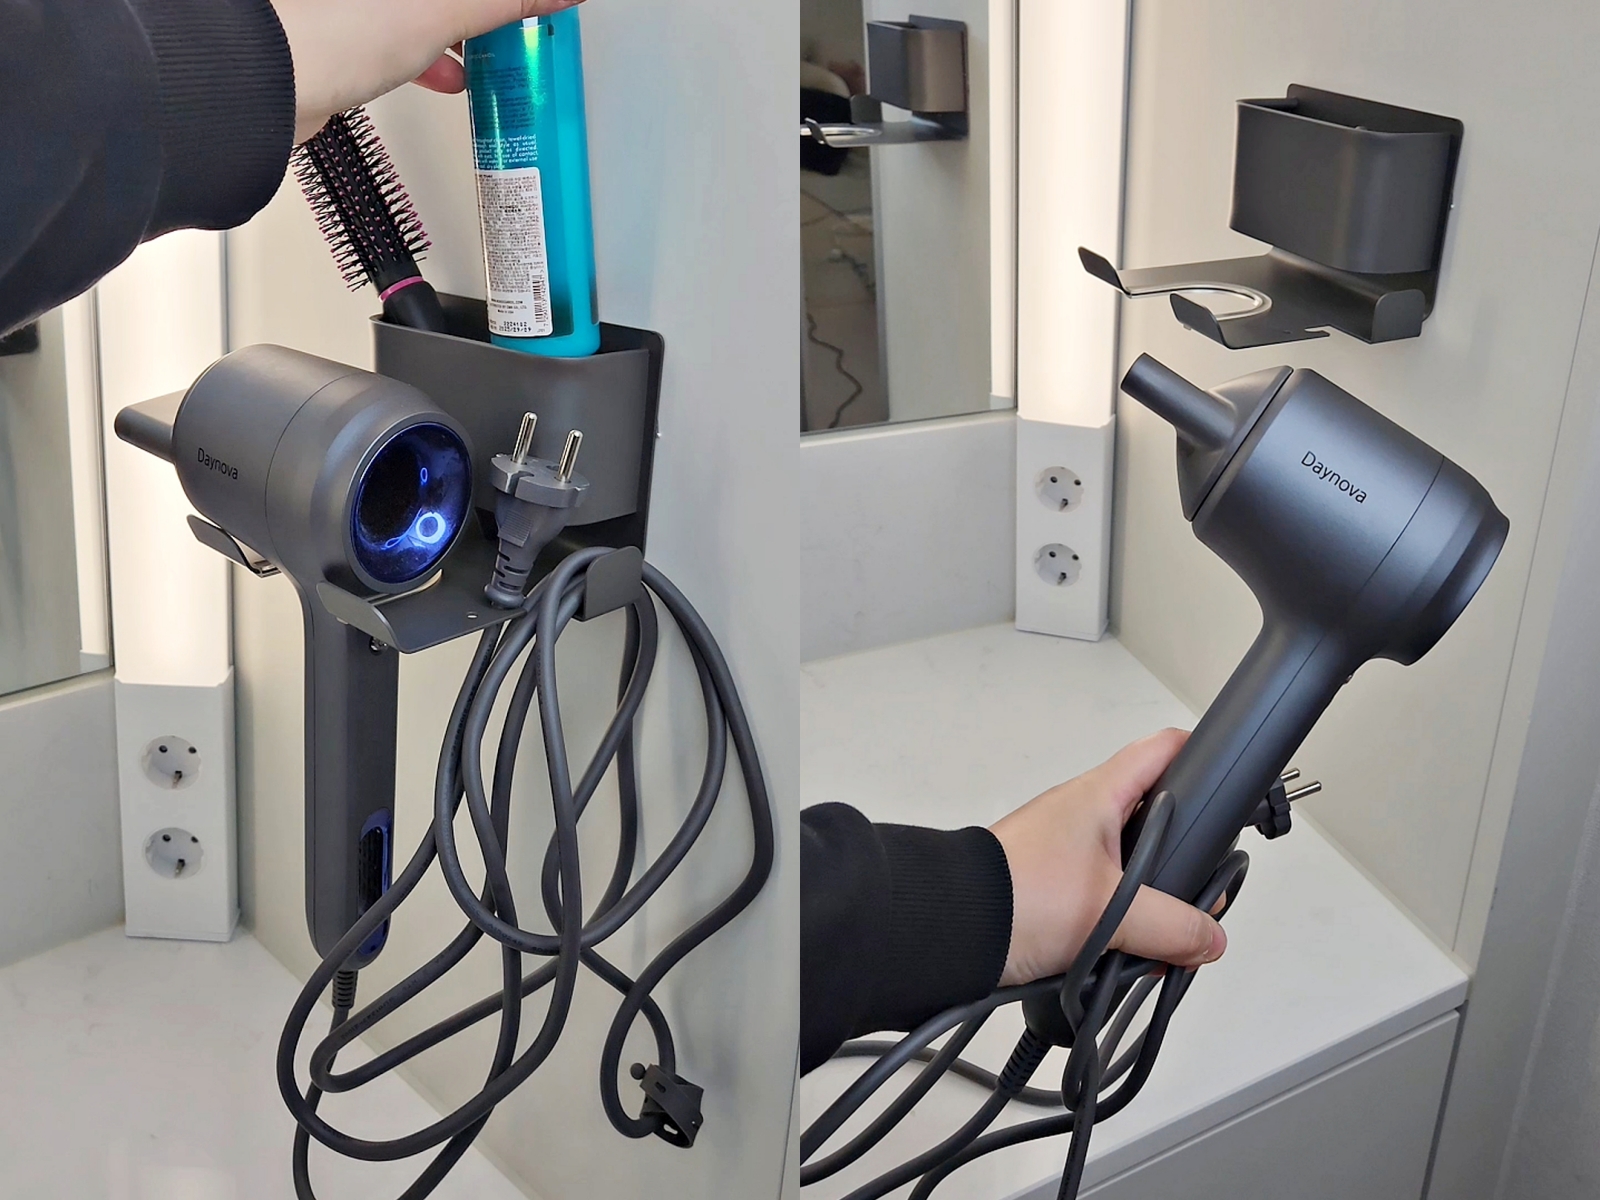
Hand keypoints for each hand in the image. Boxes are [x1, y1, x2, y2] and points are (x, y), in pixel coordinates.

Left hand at [272, 0, 585, 142]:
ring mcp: (347, 4)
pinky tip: (448, 75)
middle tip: (512, 24)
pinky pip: (393, 30)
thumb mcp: (446, 8)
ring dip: (458, 27)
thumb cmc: (333, 27)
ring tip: (491, 51)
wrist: (261, 84)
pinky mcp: (334, 30)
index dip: (497, 1)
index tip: (530, 9)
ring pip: (416, 8)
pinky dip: (426, 49)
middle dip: (477, 11)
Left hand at [988, 729, 1225, 986]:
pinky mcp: (1048, 884)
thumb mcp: (1110, 915)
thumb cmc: (1015, 897)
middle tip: (1198, 896)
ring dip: (1149, 901)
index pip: (1162, 750)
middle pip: (1155, 818)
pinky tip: (1124, 952)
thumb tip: (1210, 938)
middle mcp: (1081, 813)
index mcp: (1099, 795)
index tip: (1230, 781)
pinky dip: (1119, 921)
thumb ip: (1172, 926)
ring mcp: (1063, 848)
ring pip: (1129, 865)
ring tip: (1158, 939)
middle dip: (1183, 860)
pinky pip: (1101, 895)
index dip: (1202, 755)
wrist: (948, 928)